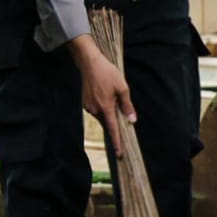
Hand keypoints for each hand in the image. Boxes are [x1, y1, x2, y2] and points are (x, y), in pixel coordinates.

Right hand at [69, 35, 135, 157]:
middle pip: (108, 122)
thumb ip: (127, 105)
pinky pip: (96, 110)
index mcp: (106, 107)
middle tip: (118, 102)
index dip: (117, 142)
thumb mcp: (122, 87)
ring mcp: (88, 106)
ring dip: (108, 111)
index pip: (113, 129)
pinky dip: (102, 107)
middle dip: (114, 119)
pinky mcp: (85, 102)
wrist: (89, 62)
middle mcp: (95, 109)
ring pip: (102, 116)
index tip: (120, 154)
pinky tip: (104, 94)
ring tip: (110, 93)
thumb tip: (132, 120)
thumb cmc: (107, 73)